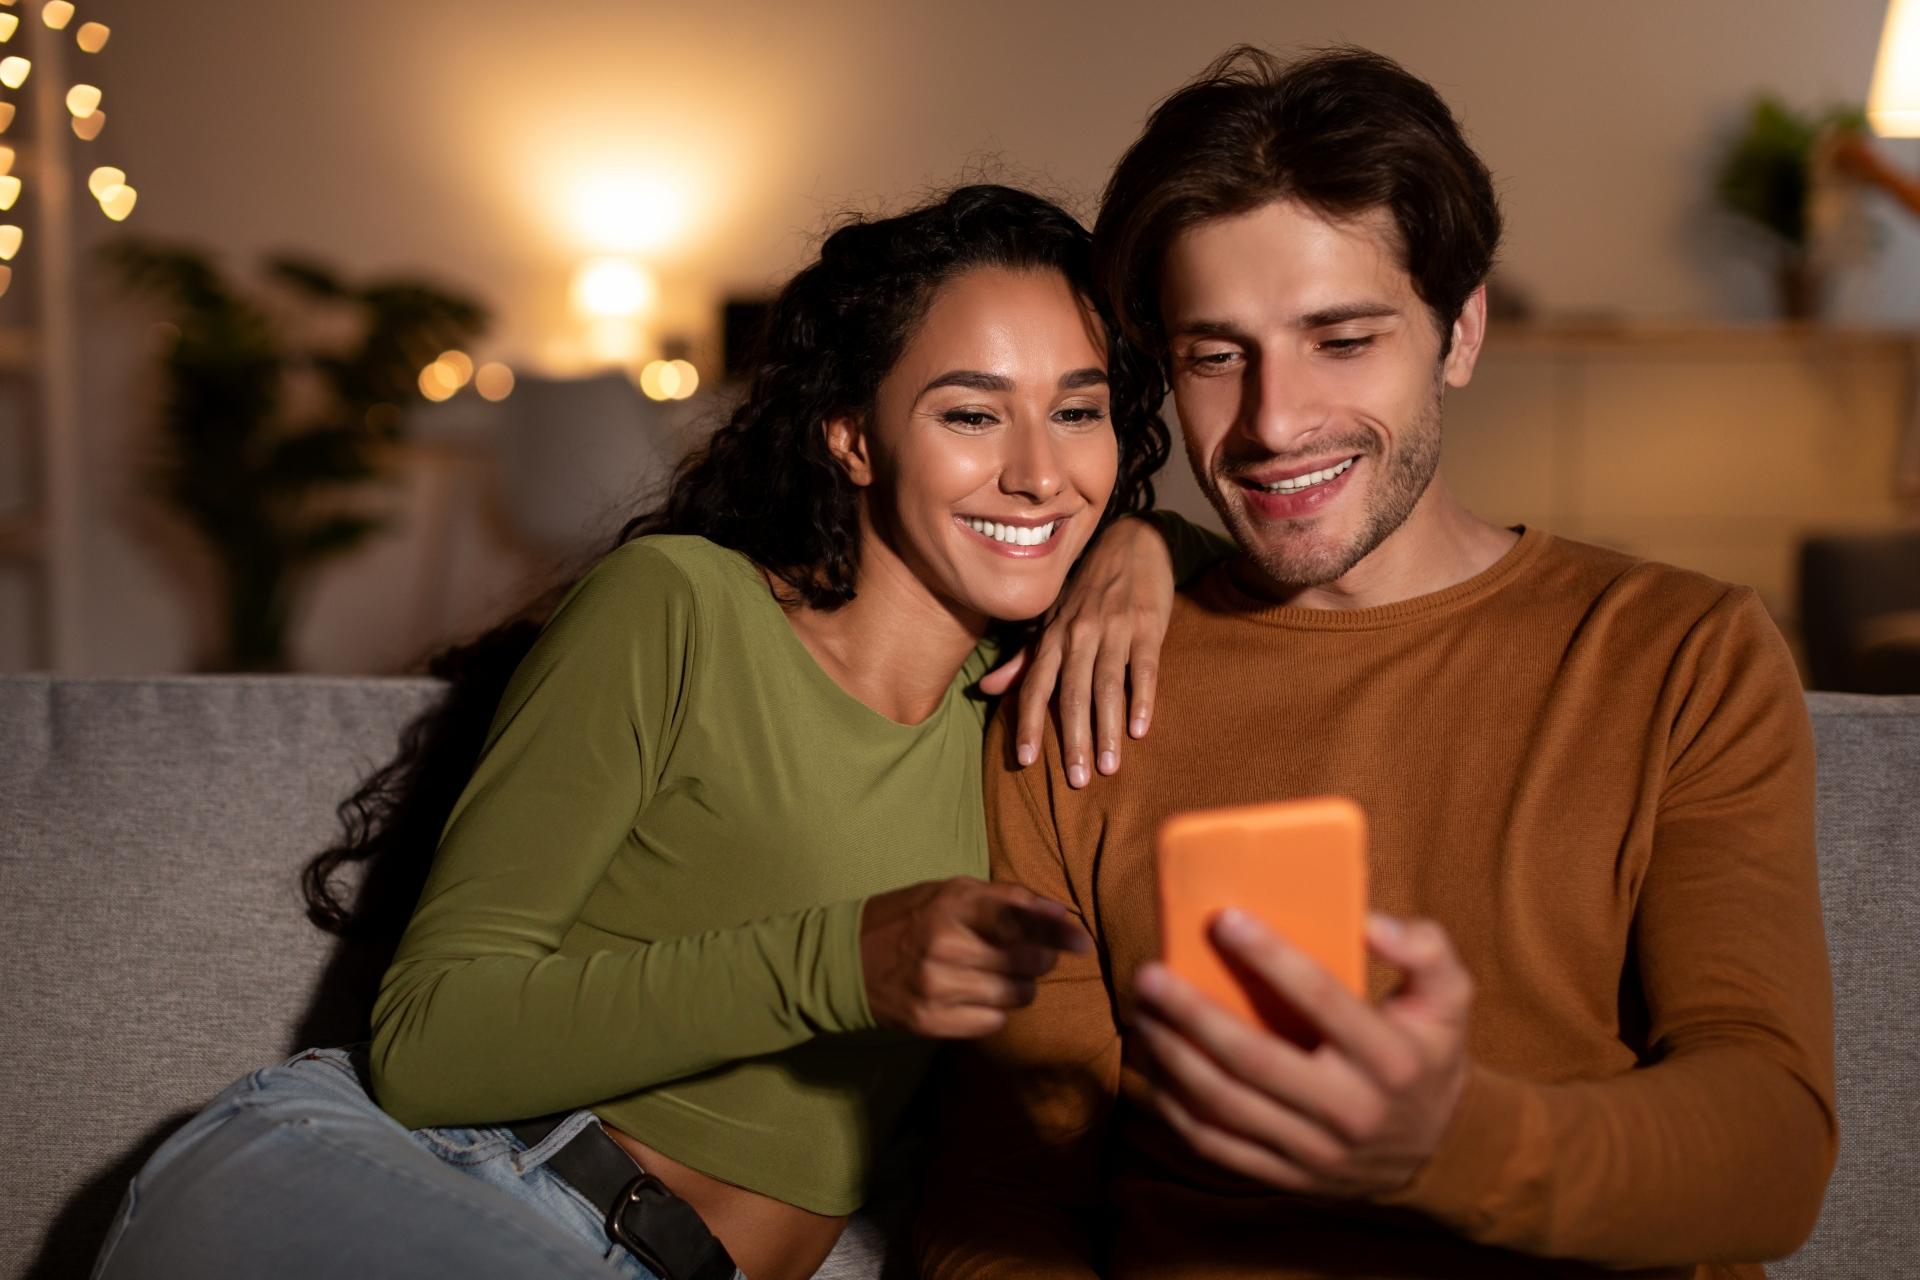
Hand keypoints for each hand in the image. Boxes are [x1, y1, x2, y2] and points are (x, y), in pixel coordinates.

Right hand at [860, 877, 1092, 1038]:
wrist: (848, 959)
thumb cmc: (911, 917)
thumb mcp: (953, 892)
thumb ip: (1009, 899)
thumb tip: (1060, 914)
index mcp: (951, 906)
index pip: (1017, 920)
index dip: (1055, 932)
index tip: (1082, 942)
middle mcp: (944, 947)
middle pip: (1026, 962)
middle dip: (1038, 958)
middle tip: (1027, 952)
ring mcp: (936, 988)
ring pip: (1016, 996)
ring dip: (1019, 985)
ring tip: (995, 973)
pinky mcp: (930, 1022)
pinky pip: (993, 1022)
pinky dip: (995, 1010)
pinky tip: (974, 995)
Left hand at [979, 516, 1173, 787]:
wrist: (1134, 543)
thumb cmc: (1089, 591)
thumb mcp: (1053, 620)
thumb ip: (1024, 659)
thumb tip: (986, 689)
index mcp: (1054, 637)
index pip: (1036, 686)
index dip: (1029, 723)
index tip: (1025, 762)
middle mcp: (1078, 634)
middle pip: (1072, 694)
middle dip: (1072, 739)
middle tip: (1075, 780)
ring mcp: (1114, 629)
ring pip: (1106, 686)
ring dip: (1106, 729)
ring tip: (1107, 767)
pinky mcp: (1147, 626)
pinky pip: (1143, 668)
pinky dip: (1141, 699)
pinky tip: (1140, 730)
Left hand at [1130, 911, 1472, 1197]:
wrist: (1440, 1151)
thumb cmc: (1427, 1052)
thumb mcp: (1448, 997)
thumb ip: (1425, 949)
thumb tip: (1369, 922)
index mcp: (1391, 1058)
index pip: (1323, 1000)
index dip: (1272, 958)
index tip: (1224, 920)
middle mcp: (1352, 1109)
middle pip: (1254, 1059)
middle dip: (1192, 1014)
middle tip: (1150, 975)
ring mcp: (1315, 1150)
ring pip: (1225, 1104)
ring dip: (1172, 1057)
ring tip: (1141, 1013)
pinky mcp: (1288, 1175)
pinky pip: (1217, 1143)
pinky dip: (1175, 1105)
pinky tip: (1154, 1064)